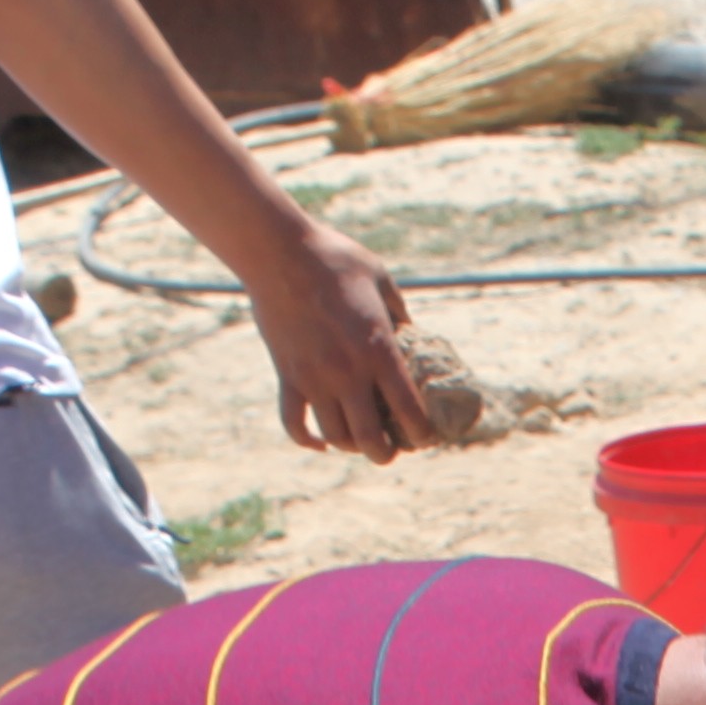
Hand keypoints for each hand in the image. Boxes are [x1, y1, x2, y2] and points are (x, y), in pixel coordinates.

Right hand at [235, 216, 434, 461]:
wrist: (278, 250)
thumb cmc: (334, 258)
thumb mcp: (380, 278)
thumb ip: (399, 311)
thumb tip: (409, 330)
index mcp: (378, 350)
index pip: (409, 412)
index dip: (423, 435)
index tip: (427, 438)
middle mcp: (347, 373)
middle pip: (370, 439)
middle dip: (386, 453)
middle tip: (392, 448)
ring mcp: (314, 378)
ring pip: (335, 436)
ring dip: (352, 447)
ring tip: (362, 442)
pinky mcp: (287, 375)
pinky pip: (294, 423)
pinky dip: (308, 440)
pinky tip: (321, 443)